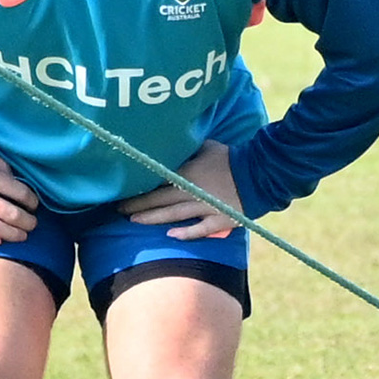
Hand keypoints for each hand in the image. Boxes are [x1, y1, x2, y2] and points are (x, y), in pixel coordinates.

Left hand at [118, 140, 242, 239]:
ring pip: (173, 214)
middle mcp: (192, 191)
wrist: (260, 172)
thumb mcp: (208, 146)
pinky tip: (171, 236)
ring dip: (152, 218)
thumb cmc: (232, 157)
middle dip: (137, 204)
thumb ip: (189, 148)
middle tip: (118, 209)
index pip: (157, 180)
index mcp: (188, 172)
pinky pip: (201, 229)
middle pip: (159, 199)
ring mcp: (206, 207)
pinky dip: (186, 233)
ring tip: (133, 221)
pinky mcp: (220, 219)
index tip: (122, 189)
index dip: (139, 185)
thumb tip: (174, 142)